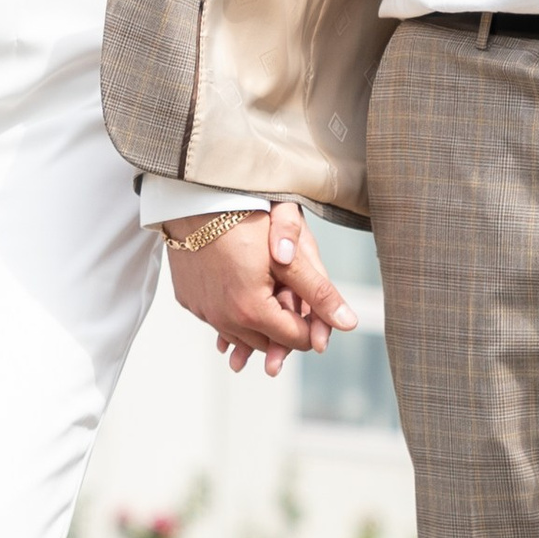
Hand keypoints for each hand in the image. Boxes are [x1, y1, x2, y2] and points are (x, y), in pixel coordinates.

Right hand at [164, 202, 358, 379]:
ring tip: (270, 294)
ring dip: (259, 323)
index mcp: (252, 311)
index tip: (317, 305)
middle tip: (294, 296)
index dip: (314, 326)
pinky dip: (233, 314)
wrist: (197, 195)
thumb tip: (349, 323)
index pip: (296, 340)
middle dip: (286, 326)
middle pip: (269, 342)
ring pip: (241, 335)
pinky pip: (217, 320)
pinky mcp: (189, 300)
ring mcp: (203, 310)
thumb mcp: (291, 256)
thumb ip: (319, 292)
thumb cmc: (246, 217)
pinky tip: (241, 297)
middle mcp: (224, 319)